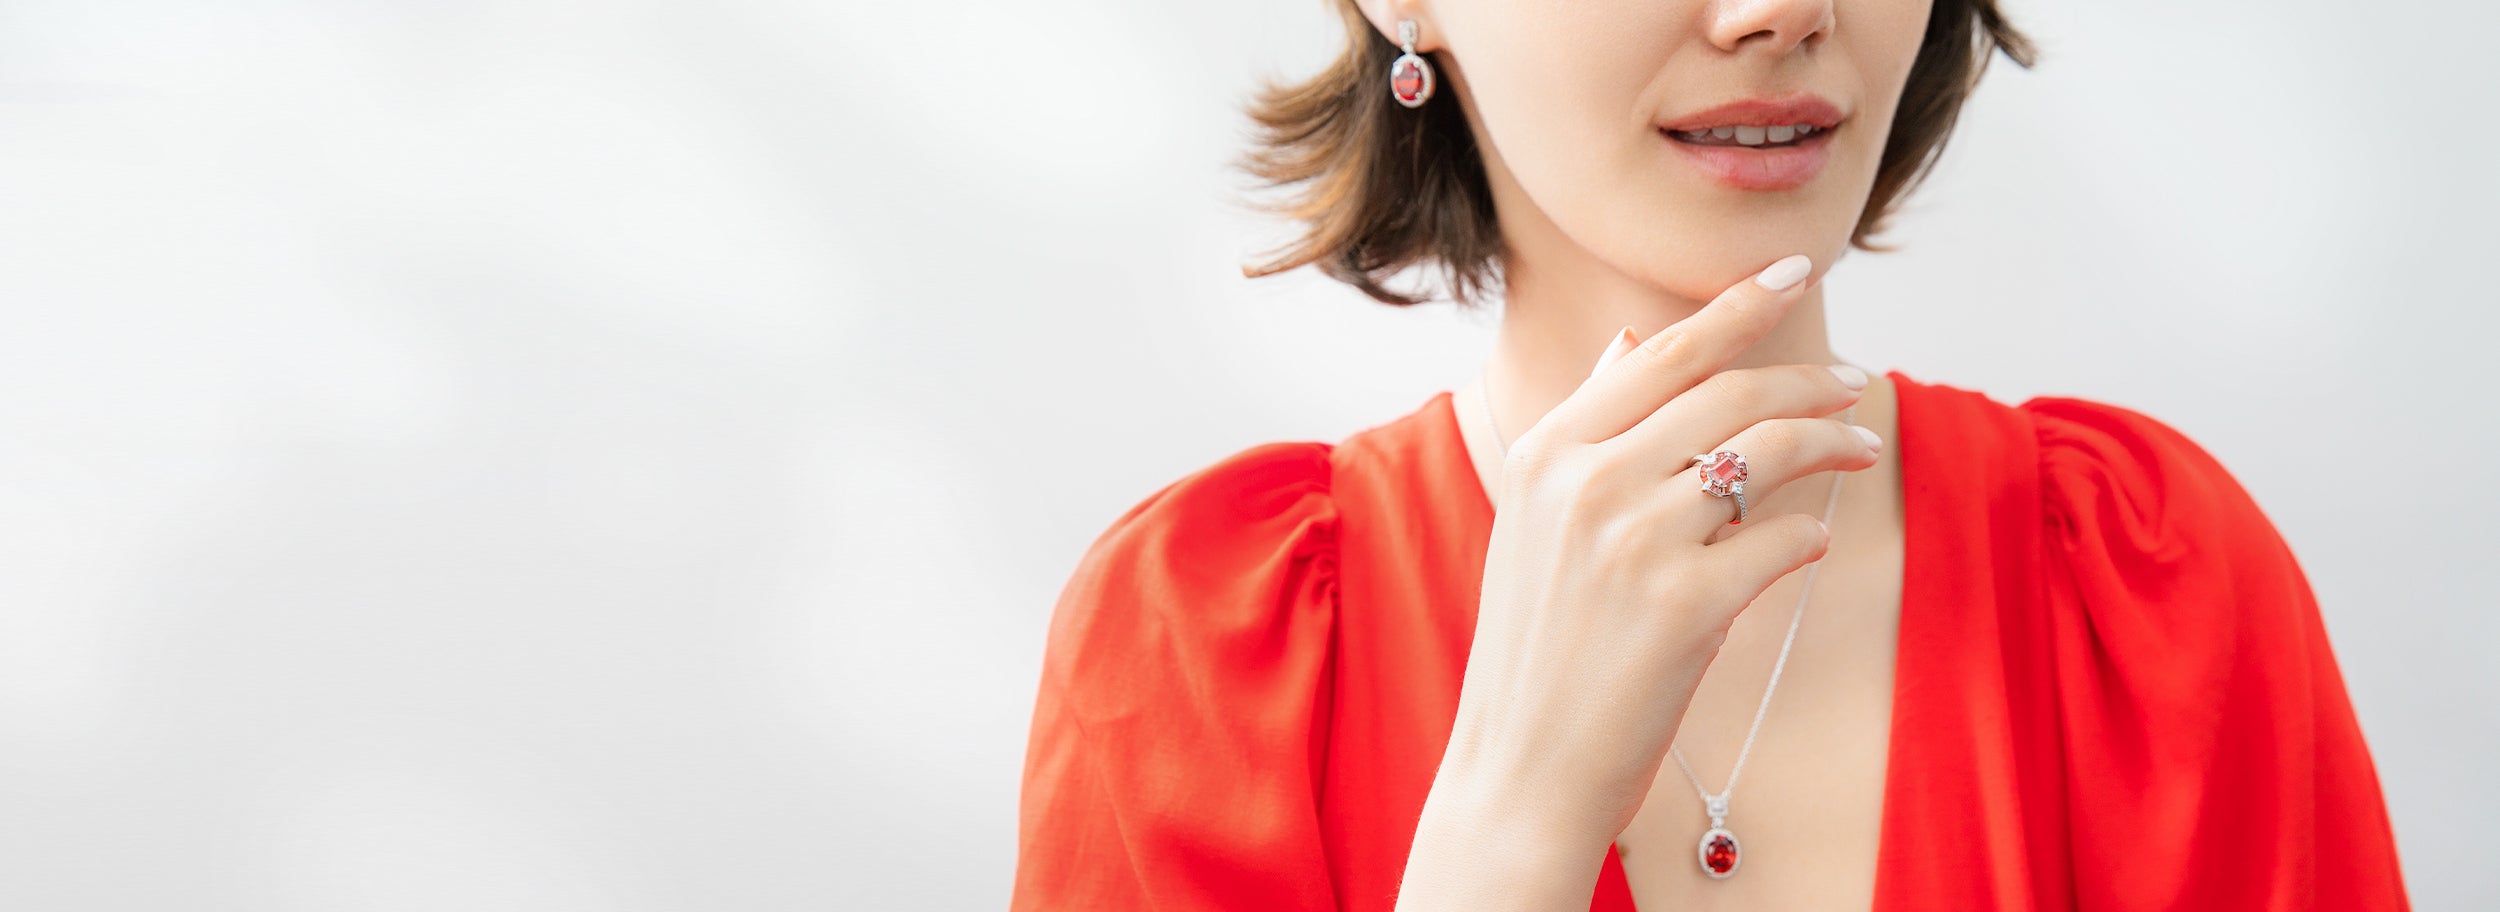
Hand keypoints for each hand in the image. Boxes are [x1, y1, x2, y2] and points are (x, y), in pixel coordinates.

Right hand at [1446, 254, 1882, 847]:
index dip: (1737, 304)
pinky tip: (1812, 540)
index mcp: (1546, 454)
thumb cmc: (1537, 649)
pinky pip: (1780, 541)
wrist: (1520, 768)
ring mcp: (1635, 542)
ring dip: (1830, 443)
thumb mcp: (1533, 522)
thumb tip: (1629, 343)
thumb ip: (1585, 430)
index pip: (1661, 354)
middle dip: (1807, 375)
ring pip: (1766, 455)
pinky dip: (1808, 535)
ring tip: (1861, 448)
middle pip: (1727, 393)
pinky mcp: (1684, 607)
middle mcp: (1585, 484)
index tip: (1795, 271)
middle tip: (1854, 378)